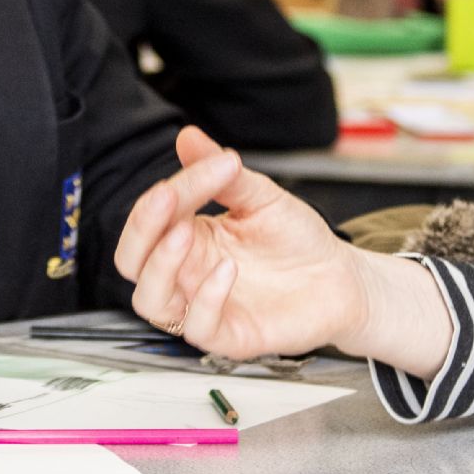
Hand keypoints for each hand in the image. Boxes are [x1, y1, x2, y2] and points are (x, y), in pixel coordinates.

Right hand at [117, 128, 368, 360]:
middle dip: (141, 228)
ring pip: (150, 301)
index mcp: (187, 237)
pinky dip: (205, 299)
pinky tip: (228, 270)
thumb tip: (189, 137)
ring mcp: (203, 306)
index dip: (172, 191)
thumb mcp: (261, 197)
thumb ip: (221, 175)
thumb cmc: (298, 241)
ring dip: (160, 265)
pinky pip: (198, 327)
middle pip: (131, 261)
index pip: (155, 216)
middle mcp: (187, 273)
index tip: (215, 165)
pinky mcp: (229, 336)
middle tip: (167, 198)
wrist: (342, 278)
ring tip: (186, 234)